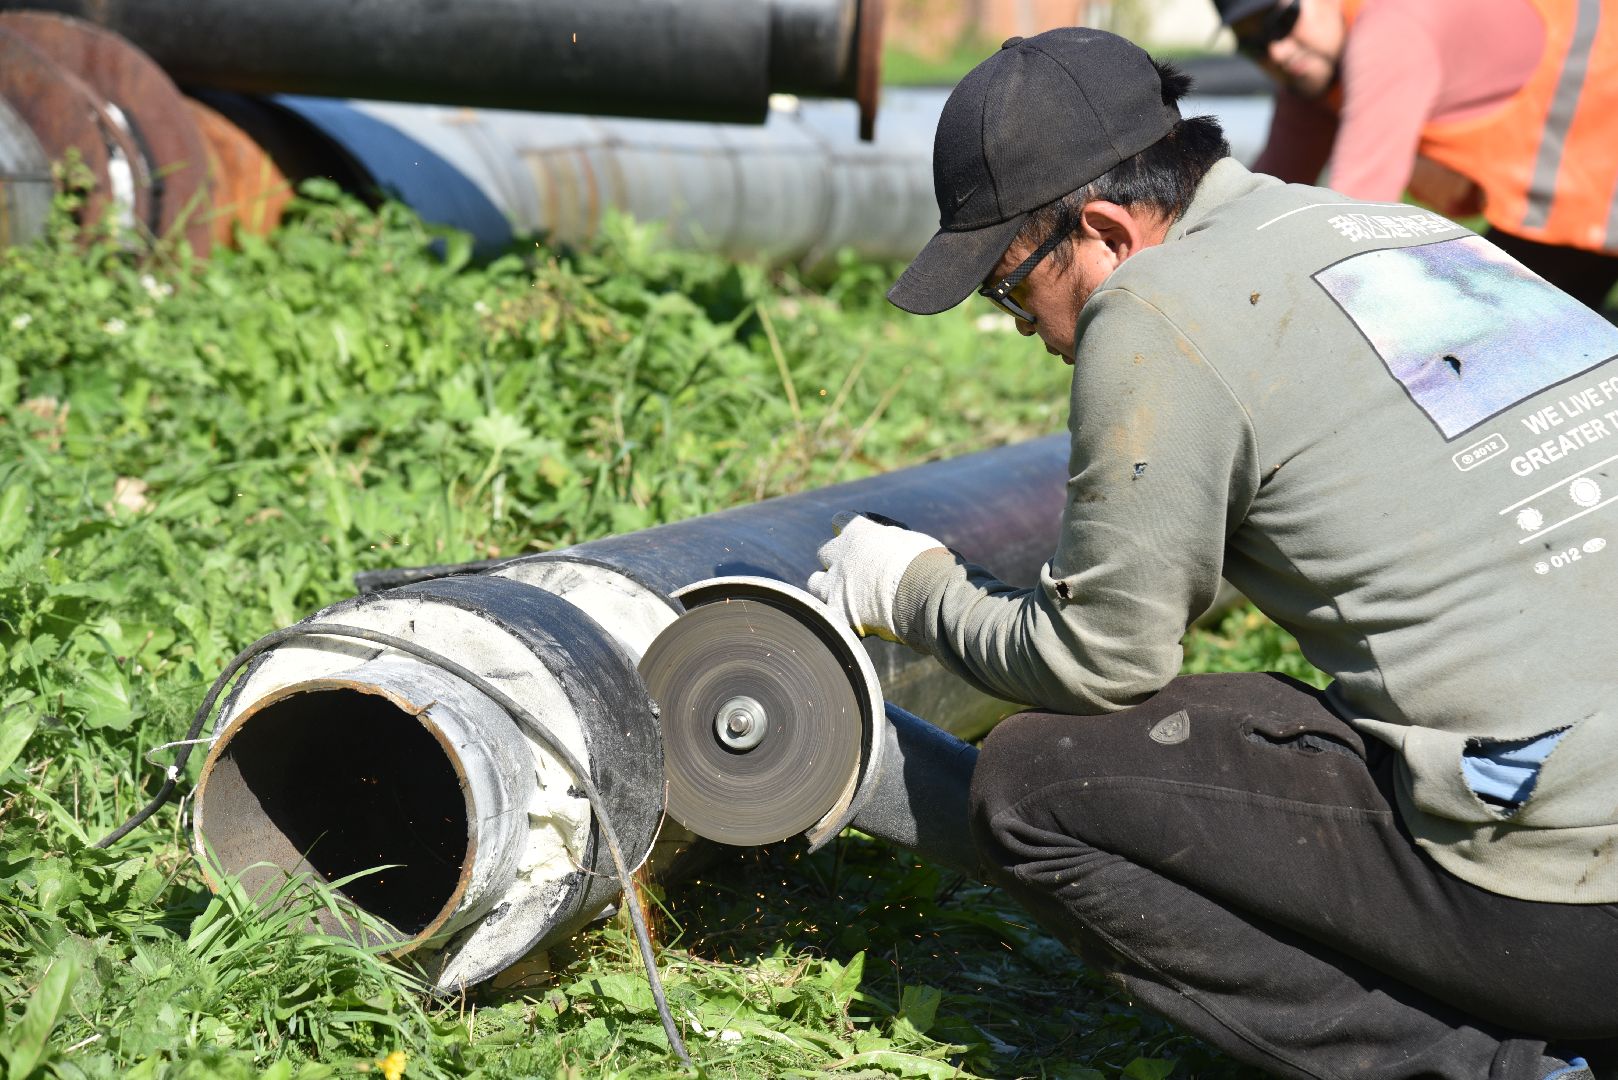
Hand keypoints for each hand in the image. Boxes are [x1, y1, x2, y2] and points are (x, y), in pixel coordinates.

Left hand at [808, 511, 945, 640]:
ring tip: (846, 598)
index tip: (859, 540)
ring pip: (815, 582)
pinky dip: (835, 618)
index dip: (848, 532)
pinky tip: (848, 623)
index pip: (841, 520)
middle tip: (854, 572)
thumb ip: (893, 541)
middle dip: (836, 561)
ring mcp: (834, 584)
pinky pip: (824, 615)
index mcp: (858, 531)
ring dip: (827, 588)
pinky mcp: (837, 612)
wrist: (924, 591)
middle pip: (824, 552)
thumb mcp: (910, 540)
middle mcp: (840, 554)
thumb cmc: (926, 562)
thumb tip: (895, 546)